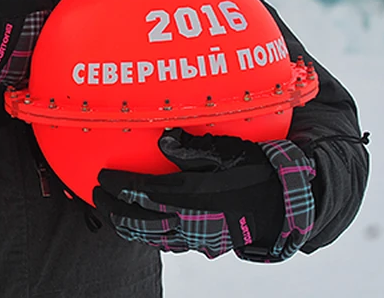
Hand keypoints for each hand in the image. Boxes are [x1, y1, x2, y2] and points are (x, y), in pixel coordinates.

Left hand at [92, 129, 316, 261]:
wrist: (287, 206)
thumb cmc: (258, 171)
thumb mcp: (229, 151)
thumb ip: (194, 147)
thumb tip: (163, 139)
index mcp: (194, 196)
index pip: (144, 193)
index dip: (119, 186)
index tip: (101, 177)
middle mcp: (192, 221)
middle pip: (140, 220)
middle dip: (113, 208)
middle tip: (96, 195)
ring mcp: (198, 238)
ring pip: (151, 237)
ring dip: (126, 226)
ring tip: (110, 213)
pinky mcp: (205, 245)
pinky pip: (168, 244)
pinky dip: (147, 236)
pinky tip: (140, 228)